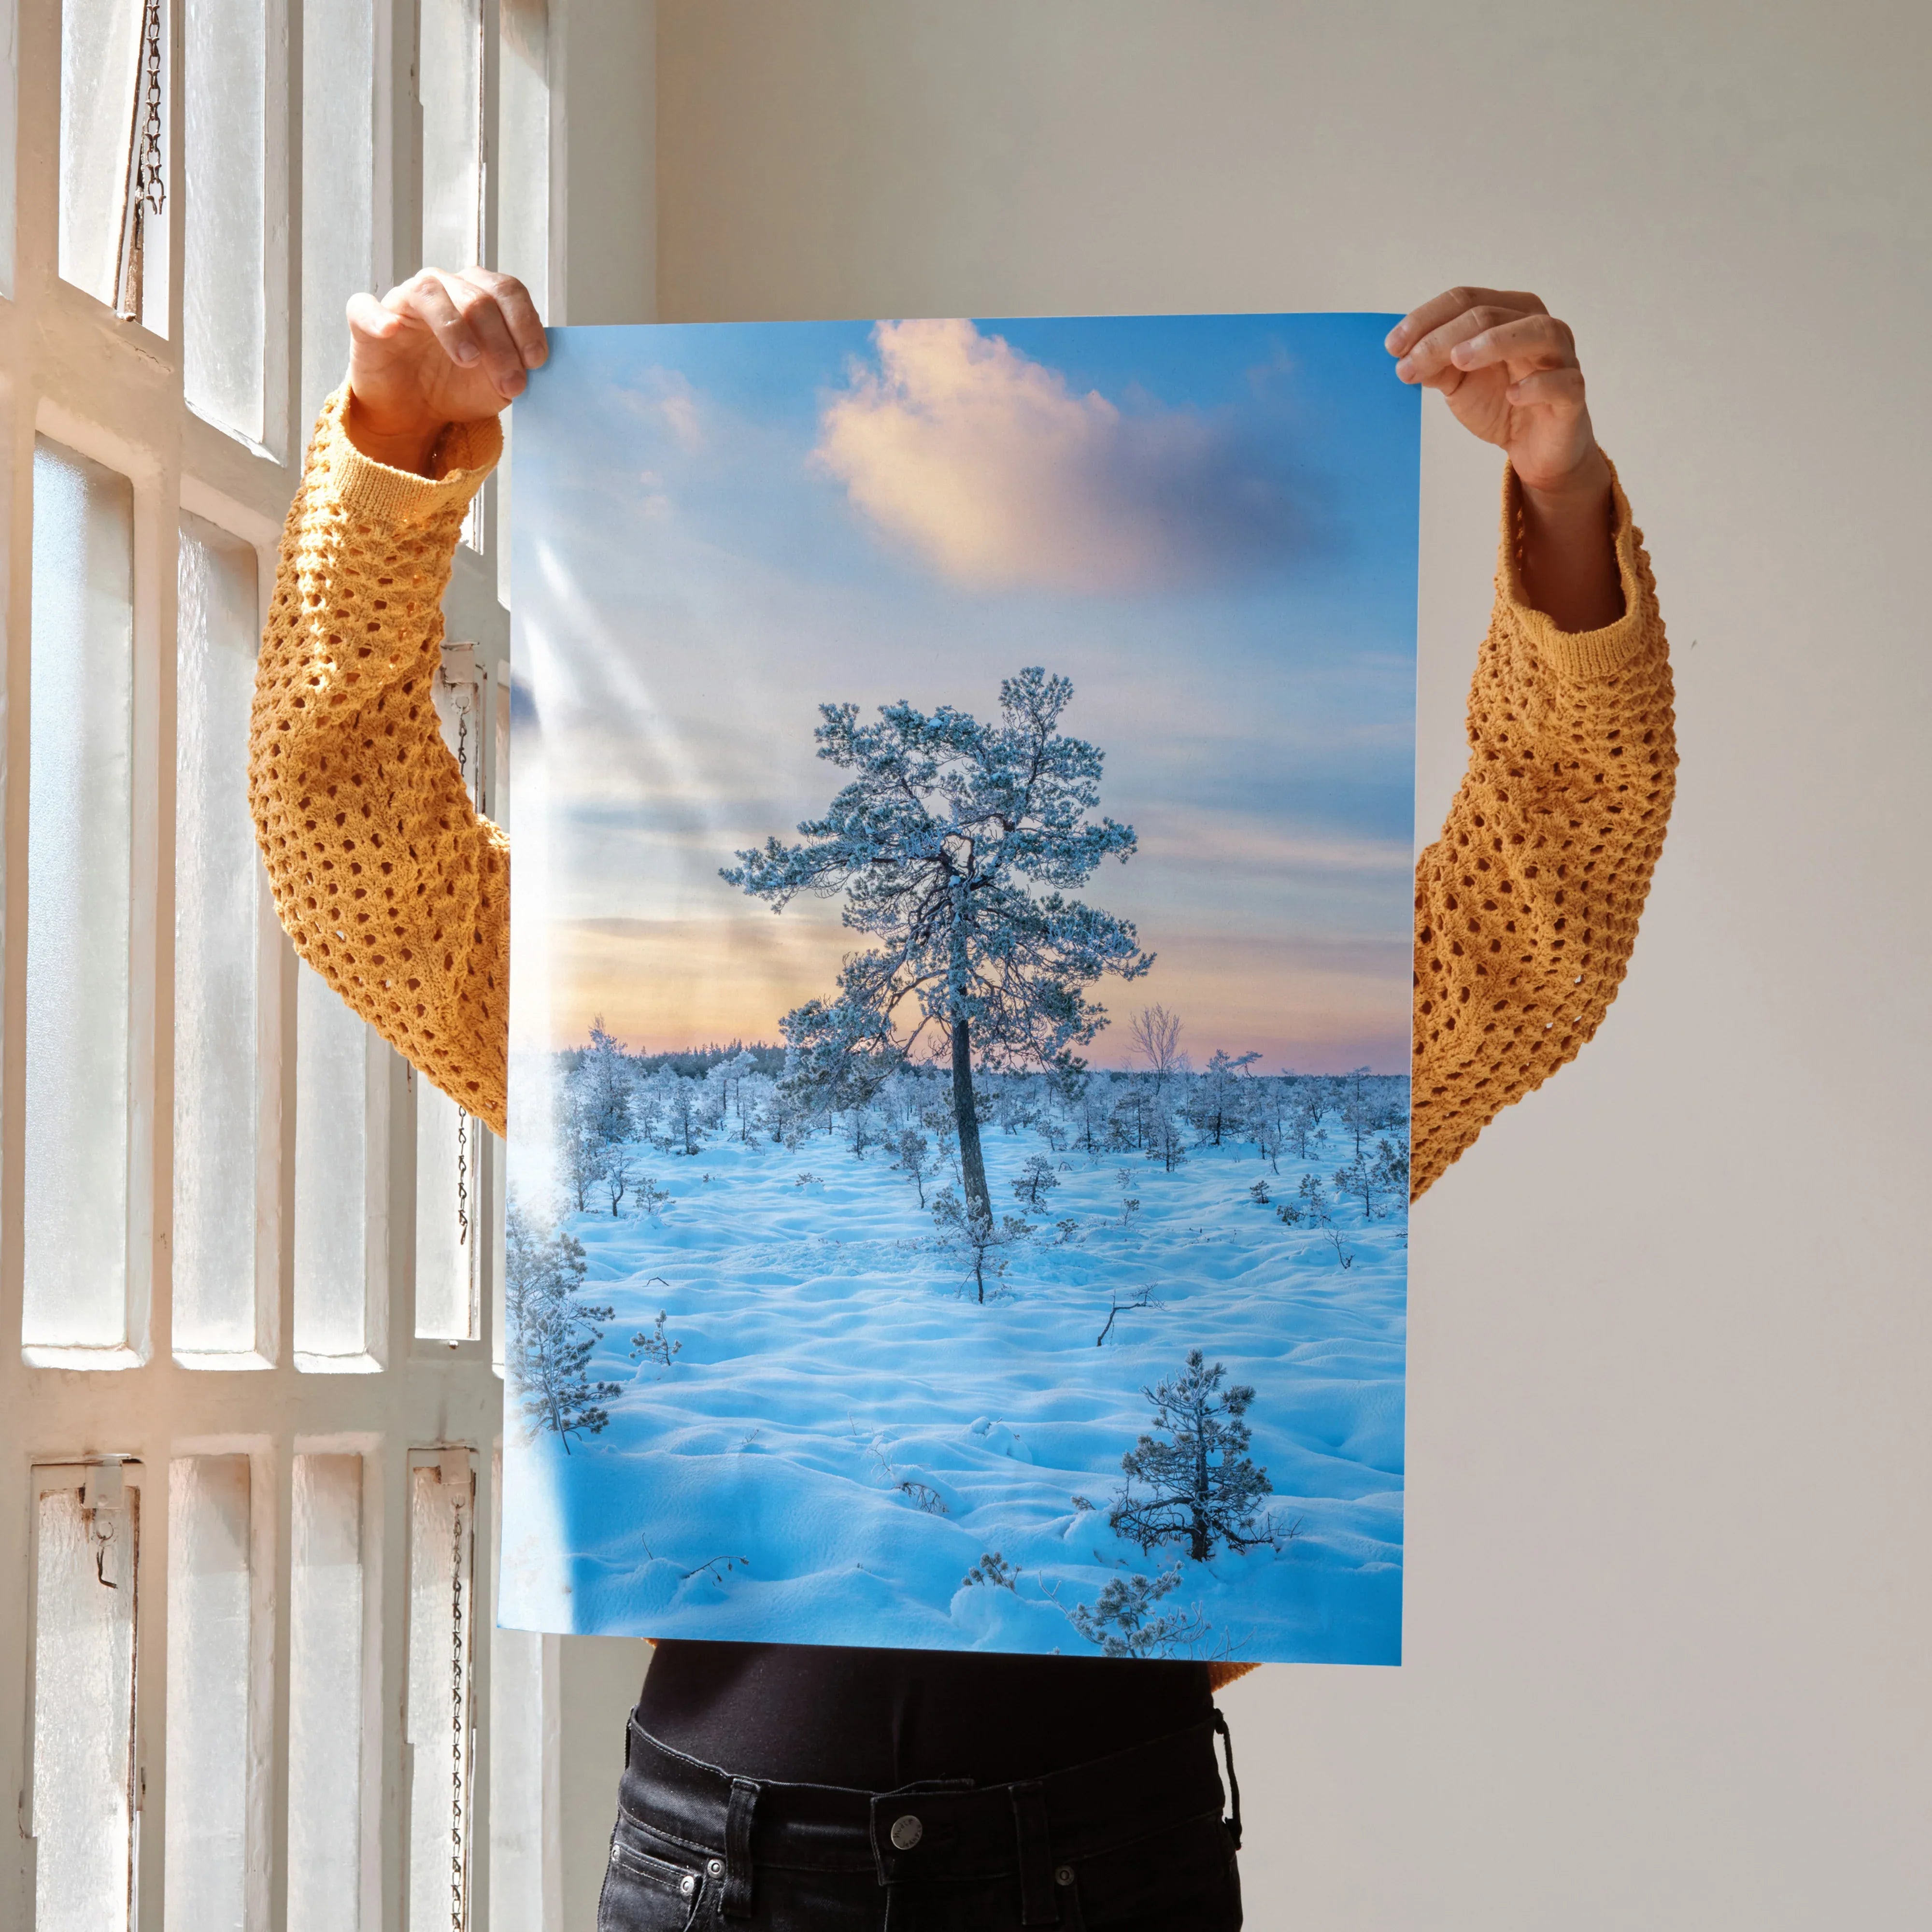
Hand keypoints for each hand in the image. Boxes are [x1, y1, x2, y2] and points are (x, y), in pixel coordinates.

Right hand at [344, 268, 546, 474]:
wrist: (414, 412)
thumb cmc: (457, 387)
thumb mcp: (497, 384)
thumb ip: (517, 367)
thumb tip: (533, 363)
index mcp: (479, 295)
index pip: (507, 291)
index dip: (525, 323)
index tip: (536, 361)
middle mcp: (443, 288)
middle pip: (477, 297)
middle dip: (500, 343)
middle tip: (511, 383)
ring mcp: (404, 300)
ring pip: (430, 293)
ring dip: (454, 327)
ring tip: (469, 360)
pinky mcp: (366, 320)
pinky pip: (366, 307)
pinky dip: (378, 317)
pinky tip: (391, 331)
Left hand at [1388, 287, 1621, 629]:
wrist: (1534, 448)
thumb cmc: (1500, 403)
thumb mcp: (1458, 383)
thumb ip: (1436, 365)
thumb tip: (1405, 356)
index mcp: (1508, 313)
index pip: (1465, 300)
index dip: (1426, 319)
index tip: (1392, 347)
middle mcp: (1538, 326)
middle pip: (1490, 314)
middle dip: (1444, 337)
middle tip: (1409, 364)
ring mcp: (1561, 357)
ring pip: (1536, 332)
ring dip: (1494, 342)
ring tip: (1458, 360)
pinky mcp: (1573, 393)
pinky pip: (1562, 382)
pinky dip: (1537, 385)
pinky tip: (1512, 394)